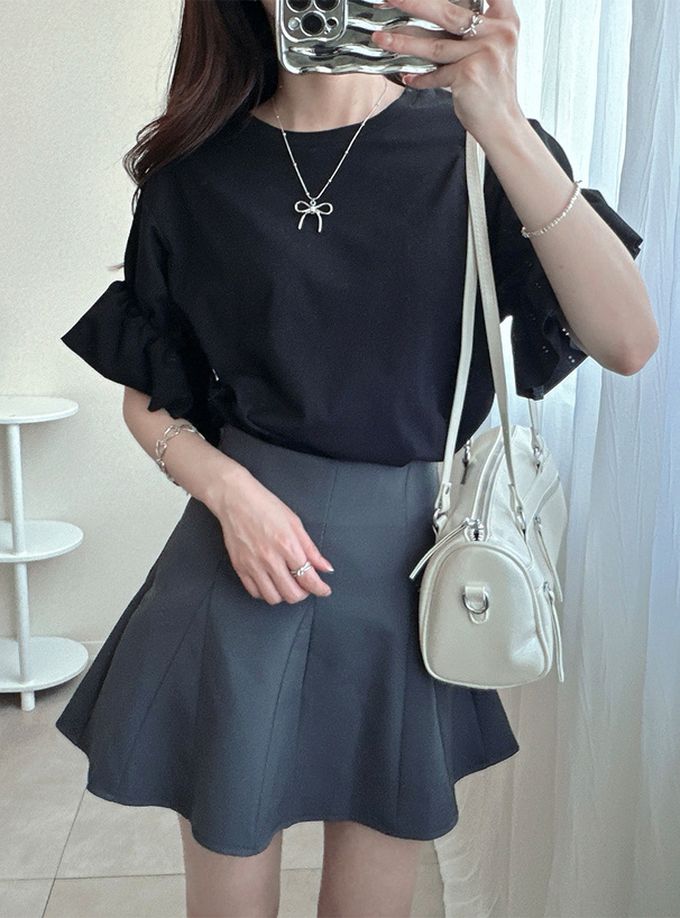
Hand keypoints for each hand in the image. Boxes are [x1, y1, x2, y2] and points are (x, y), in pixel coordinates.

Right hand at [211, 471, 334, 604]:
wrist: (236, 500)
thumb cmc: (267, 507)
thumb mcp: (295, 524)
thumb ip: (311, 549)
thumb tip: (325, 568)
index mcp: (287, 546)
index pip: (308, 578)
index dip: (320, 589)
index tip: (324, 590)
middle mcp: (270, 559)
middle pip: (291, 594)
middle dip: (303, 594)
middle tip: (305, 586)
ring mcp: (253, 565)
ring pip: (273, 598)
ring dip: (284, 595)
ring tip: (288, 584)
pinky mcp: (239, 567)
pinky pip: (255, 592)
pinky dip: (266, 592)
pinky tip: (271, 582)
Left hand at [371, 0, 522, 141]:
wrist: (501, 122)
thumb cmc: (493, 87)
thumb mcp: (491, 49)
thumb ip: (472, 29)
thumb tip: (431, 13)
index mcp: (505, 20)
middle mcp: (497, 32)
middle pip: (448, 12)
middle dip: (414, 3)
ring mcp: (484, 53)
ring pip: (435, 44)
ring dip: (403, 41)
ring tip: (382, 38)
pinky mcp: (469, 74)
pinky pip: (435, 74)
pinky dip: (420, 77)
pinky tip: (407, 77)